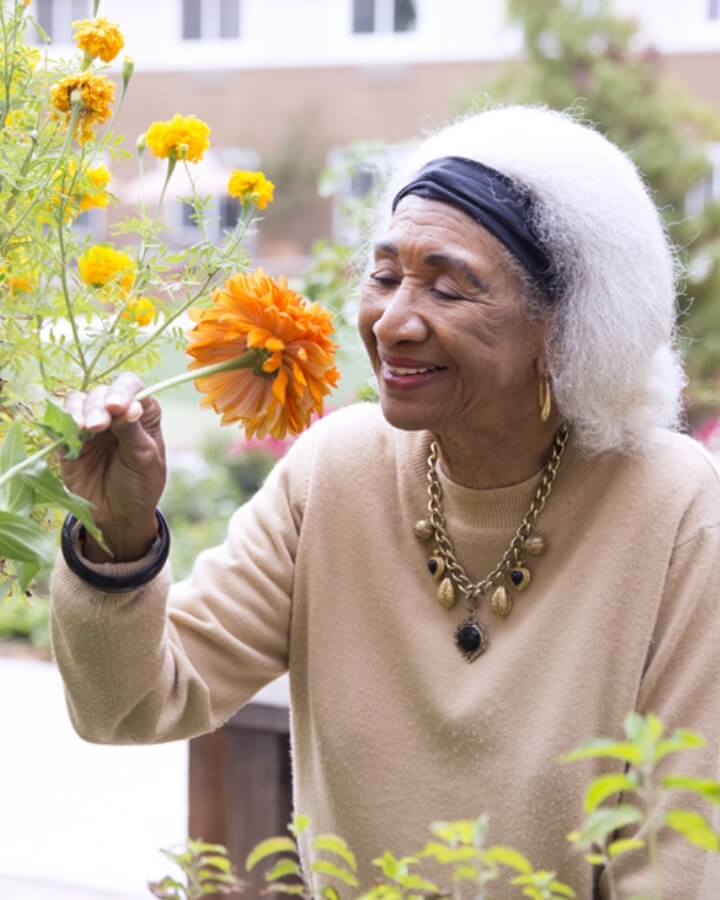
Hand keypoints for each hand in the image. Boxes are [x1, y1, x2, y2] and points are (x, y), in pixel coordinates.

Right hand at [60, 373, 166, 561]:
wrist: (119, 516)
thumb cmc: (140, 485)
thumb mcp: (144, 459)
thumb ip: (133, 432)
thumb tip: (127, 406)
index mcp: (141, 413)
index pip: (131, 387)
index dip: (123, 391)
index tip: (118, 407)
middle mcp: (115, 414)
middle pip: (102, 392)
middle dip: (99, 405)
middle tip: (100, 426)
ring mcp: (91, 425)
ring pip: (78, 401)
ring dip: (80, 410)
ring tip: (85, 428)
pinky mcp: (69, 441)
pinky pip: (60, 423)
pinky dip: (63, 422)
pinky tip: (71, 431)